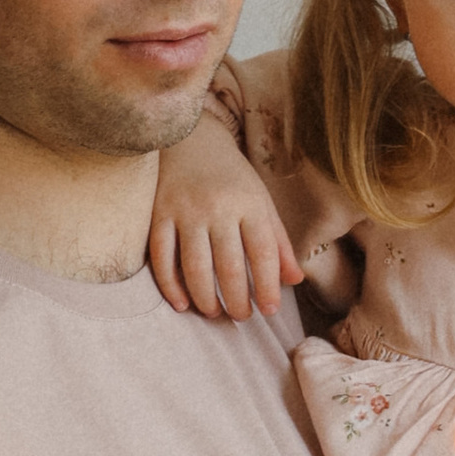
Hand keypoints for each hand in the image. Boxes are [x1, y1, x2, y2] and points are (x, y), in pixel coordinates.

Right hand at [150, 138, 302, 320]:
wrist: (190, 138)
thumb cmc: (232, 178)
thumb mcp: (262, 203)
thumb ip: (278, 242)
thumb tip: (295, 280)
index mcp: (250, 205)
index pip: (263, 253)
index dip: (268, 287)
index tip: (270, 310)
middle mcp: (218, 208)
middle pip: (229, 266)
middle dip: (237, 300)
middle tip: (241, 316)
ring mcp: (186, 212)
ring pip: (195, 267)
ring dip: (206, 298)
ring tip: (215, 312)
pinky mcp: (159, 214)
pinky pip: (162, 257)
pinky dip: (170, 285)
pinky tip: (182, 304)